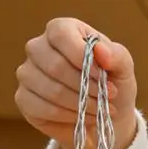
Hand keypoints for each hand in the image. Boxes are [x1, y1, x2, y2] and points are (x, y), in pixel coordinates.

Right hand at [15, 17, 137, 148]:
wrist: (103, 115)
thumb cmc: (111, 83)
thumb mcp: (123, 67)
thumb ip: (117, 55)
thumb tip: (100, 51)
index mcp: (61, 30)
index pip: (61, 34)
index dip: (82, 56)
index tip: (103, 76)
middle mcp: (38, 48)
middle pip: (55, 65)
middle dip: (85, 86)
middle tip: (106, 98)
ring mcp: (27, 73)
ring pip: (51, 90)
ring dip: (80, 104)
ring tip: (99, 109)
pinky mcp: (24, 99)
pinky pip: (44, 109)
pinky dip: (69, 117)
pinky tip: (83, 118)